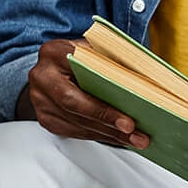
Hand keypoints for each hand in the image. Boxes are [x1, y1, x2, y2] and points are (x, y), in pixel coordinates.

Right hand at [18, 38, 150, 149]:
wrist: (55, 66)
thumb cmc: (83, 56)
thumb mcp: (96, 48)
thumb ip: (112, 58)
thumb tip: (146, 82)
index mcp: (55, 52)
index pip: (80, 81)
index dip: (103, 105)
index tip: (129, 121)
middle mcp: (42, 76)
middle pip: (75, 106)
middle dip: (108, 122)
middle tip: (134, 133)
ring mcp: (40, 100)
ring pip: (76, 123)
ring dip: (108, 134)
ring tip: (135, 139)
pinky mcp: (45, 118)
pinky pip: (74, 132)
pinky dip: (99, 135)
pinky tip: (118, 137)